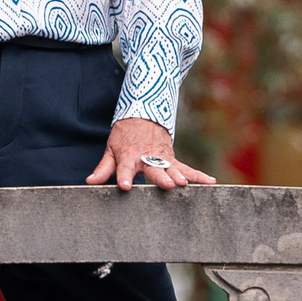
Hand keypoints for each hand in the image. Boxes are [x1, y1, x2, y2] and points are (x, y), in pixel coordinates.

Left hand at [85, 117, 214, 191]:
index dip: (124, 177)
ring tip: (186, 184)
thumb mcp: (111, 149)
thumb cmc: (124, 136)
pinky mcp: (172, 158)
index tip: (124, 186)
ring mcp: (162, 157)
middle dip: (161, 177)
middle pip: (154, 168)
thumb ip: (103, 168)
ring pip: (173, 168)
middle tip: (168, 185)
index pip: (124, 168)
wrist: (143, 114)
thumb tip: (90, 182)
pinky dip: (199, 175)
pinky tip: (210, 183)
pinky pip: (187, 168)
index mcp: (128, 156)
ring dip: (180, 176)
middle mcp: (146, 157)